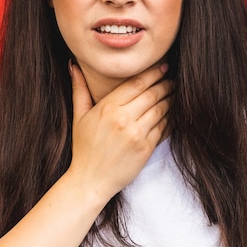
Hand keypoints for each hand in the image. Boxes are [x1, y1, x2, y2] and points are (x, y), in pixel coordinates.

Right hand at [67, 63, 171, 200]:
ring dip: (170, 99)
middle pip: (152, 94)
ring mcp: (137, 134)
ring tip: (174, 93)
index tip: (161, 67)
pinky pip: (164, 127)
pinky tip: (172, 112)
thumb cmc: (84, 147)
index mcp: (107, 108)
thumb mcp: (79, 116)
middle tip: (171, 79)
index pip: (136, 83)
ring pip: (161, 109)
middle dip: (164, 83)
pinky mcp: (146, 148)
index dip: (152, 73)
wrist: (91, 180)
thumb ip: (80, 89)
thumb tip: (73, 66)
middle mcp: (124, 119)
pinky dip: (170, 118)